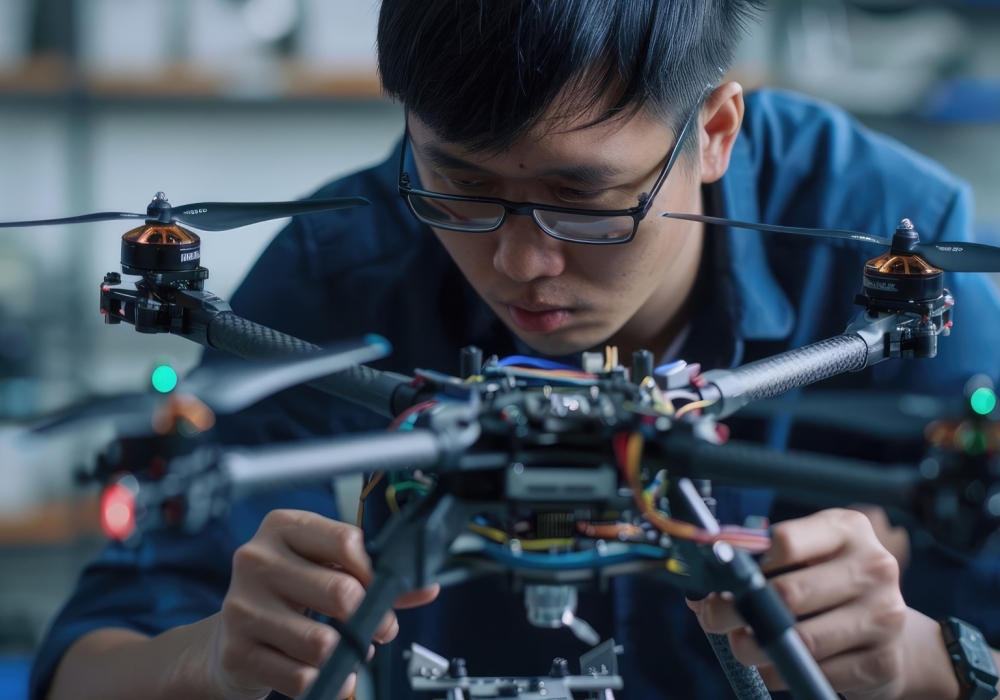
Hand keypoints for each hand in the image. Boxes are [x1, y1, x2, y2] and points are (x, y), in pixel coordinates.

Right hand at [206, 509, 439, 698]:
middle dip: (371, 620)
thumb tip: (426, 587)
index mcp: (282, 527)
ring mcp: (242, 608)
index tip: (378, 588)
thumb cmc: (287, 596)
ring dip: (345, 656)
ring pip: (321, 643)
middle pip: (341, 593)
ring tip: (344, 651)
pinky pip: (301, 679)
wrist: (229, 639)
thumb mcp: (325, 570)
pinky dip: (324, 683)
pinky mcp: (236, 653)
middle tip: (377, 630)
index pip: (346, 542)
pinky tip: (322, 673)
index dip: (373, 572)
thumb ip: (375, 576)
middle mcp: (256, 561)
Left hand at [688, 508, 931, 699]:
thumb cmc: (828, 587)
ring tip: (740, 644)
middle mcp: (873, 567)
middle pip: (788, 593)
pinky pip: (816, 673)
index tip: (722, 578)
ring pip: (801, 639)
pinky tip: (770, 665)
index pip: (785, 541)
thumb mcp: (802, 559)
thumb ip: (755, 565)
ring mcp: (884, 616)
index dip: (745, 563)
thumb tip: (698, 586)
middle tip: (714, 618)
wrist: (890, 634)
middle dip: (738, 611)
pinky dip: (781, 673)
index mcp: (848, 529)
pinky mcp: (882, 662)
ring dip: (755, 647)